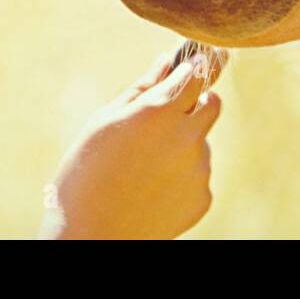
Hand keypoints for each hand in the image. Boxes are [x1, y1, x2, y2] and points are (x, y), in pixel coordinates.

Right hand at [37, 47, 226, 238]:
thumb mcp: (105, 121)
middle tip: (168, 115)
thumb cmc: (86, 172)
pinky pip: (198, 175)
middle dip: (197, 102)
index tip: (197, 62)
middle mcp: (186, 137)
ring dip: (183, 144)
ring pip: (201, 142)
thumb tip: (167, 62)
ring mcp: (198, 169)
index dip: (196, 67)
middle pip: (212, 103)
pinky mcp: (202, 198)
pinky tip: (152, 189)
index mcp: (159, 111)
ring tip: (144, 167)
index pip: (197, 74)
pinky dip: (181, 177)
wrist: (91, 236)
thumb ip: (142, 88)